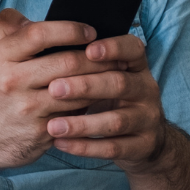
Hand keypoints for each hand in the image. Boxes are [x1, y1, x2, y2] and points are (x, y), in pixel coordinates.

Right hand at [0, 9, 119, 171]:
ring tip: (116, 74)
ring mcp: (27, 109)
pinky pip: (75, 115)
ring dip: (100, 82)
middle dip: (96, 57)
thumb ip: (8, 30)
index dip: (70, 29)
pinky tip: (100, 99)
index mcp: (1, 57)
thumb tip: (29, 14)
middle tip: (113, 54)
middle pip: (65, 62)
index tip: (90, 31)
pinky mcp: (40, 132)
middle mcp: (11, 81)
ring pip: (76, 91)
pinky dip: (91, 106)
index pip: (40, 34)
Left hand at [43, 33, 170, 171]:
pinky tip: (60, 143)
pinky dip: (85, 147)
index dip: (113, 48)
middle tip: (54, 88)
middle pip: (119, 84)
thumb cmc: (110, 96)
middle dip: (85, 86)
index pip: (133, 49)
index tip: (87, 49)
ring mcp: (148, 119)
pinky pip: (113, 148)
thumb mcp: (105, 74)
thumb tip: (41, 41)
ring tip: (53, 125)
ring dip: (82, 124)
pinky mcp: (143, 146)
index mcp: (137, 66)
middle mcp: (146, 89)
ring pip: (117, 121)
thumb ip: (83, 60)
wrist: (143, 138)